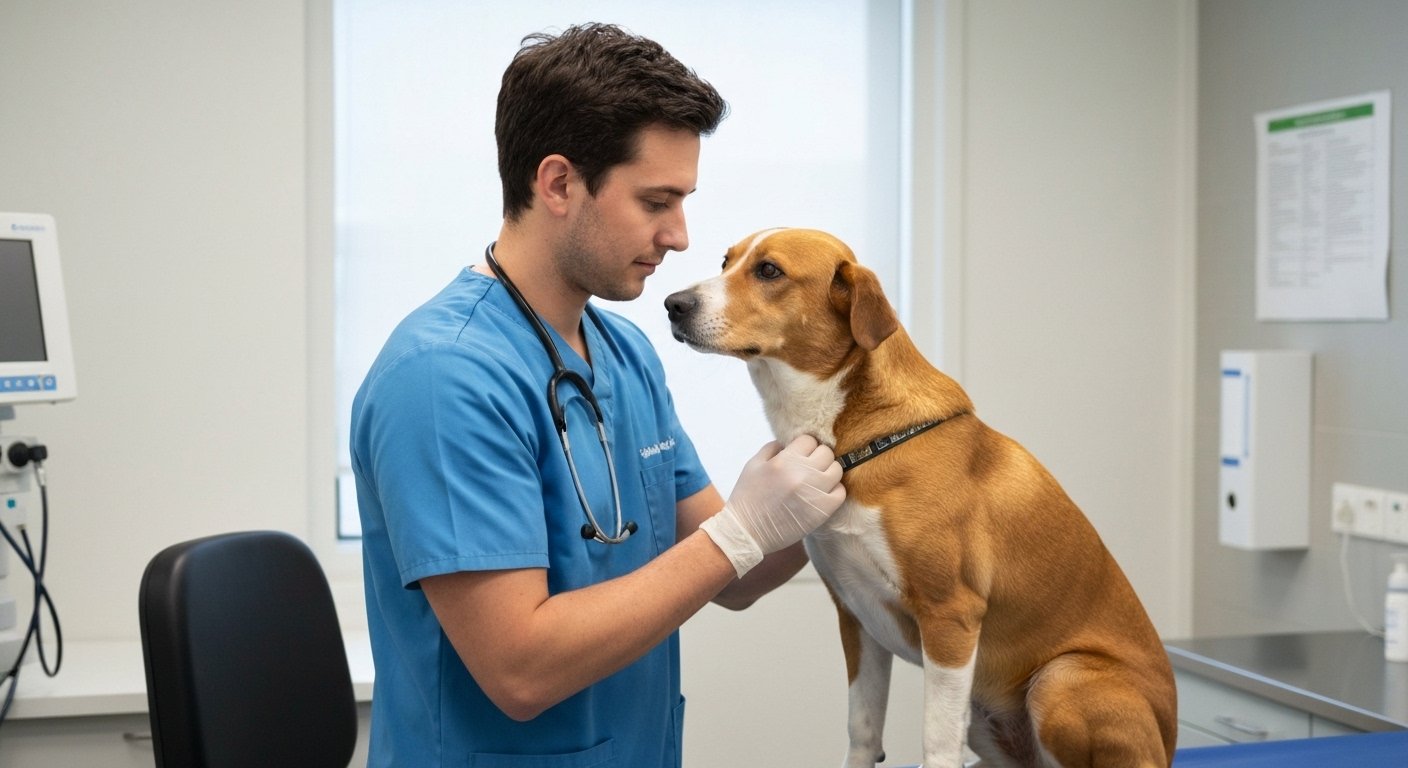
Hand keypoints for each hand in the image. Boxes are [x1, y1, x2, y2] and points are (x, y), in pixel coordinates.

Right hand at [701, 435, 846, 575]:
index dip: (804, 446)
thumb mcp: (753, 464)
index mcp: (784, 460)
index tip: (799, 455)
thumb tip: (790, 442)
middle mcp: (802, 474)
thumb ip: (772, 448)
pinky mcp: (822, 511)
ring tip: (816, 480)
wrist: (747, 532)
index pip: (809, 440)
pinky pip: (840, 492)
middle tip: (809, 467)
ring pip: (837, 470)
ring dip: (828, 472)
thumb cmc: (747, 497)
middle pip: (826, 452)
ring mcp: (814, 493)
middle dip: (818, 457)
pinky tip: (821, 494)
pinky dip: (833, 491)